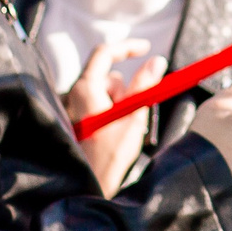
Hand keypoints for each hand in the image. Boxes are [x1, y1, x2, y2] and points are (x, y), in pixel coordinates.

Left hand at [64, 38, 163, 193]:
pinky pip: (100, 103)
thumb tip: (156, 61)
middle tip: (136, 109)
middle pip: (108, 74)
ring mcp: (75, 106)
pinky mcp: (79, 118)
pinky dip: (114, 109)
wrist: (91, 183)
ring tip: (125, 126)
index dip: (127, 47)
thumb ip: (145, 85)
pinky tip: (115, 131)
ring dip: (121, 100)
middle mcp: (75, 93)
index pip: (104, 53)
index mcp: (85, 88)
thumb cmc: (109, 154)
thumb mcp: (134, 116)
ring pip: (106, 90)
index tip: (147, 48)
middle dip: (127, 87)